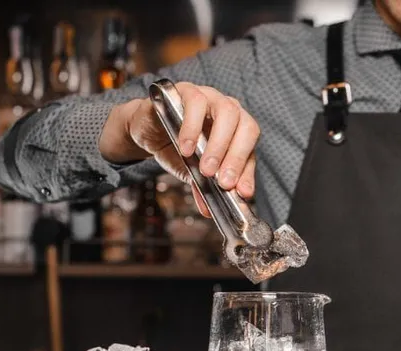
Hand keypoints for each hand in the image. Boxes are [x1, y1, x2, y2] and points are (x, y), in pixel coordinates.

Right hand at [99, 82, 259, 216]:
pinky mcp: (187, 90)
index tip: (241, 192)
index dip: (247, 170)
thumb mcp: (193, 172)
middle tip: (222, 182)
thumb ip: (204, 187)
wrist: (148, 131)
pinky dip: (193, 127)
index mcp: (238, 130)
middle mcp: (230, 111)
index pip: (252, 148)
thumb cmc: (177, 148)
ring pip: (227, 111)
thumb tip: (208, 211)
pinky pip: (196, 102)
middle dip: (236, 157)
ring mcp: (211, 97)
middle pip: (247, 127)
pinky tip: (186, 148)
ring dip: (218, 144)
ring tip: (204, 168)